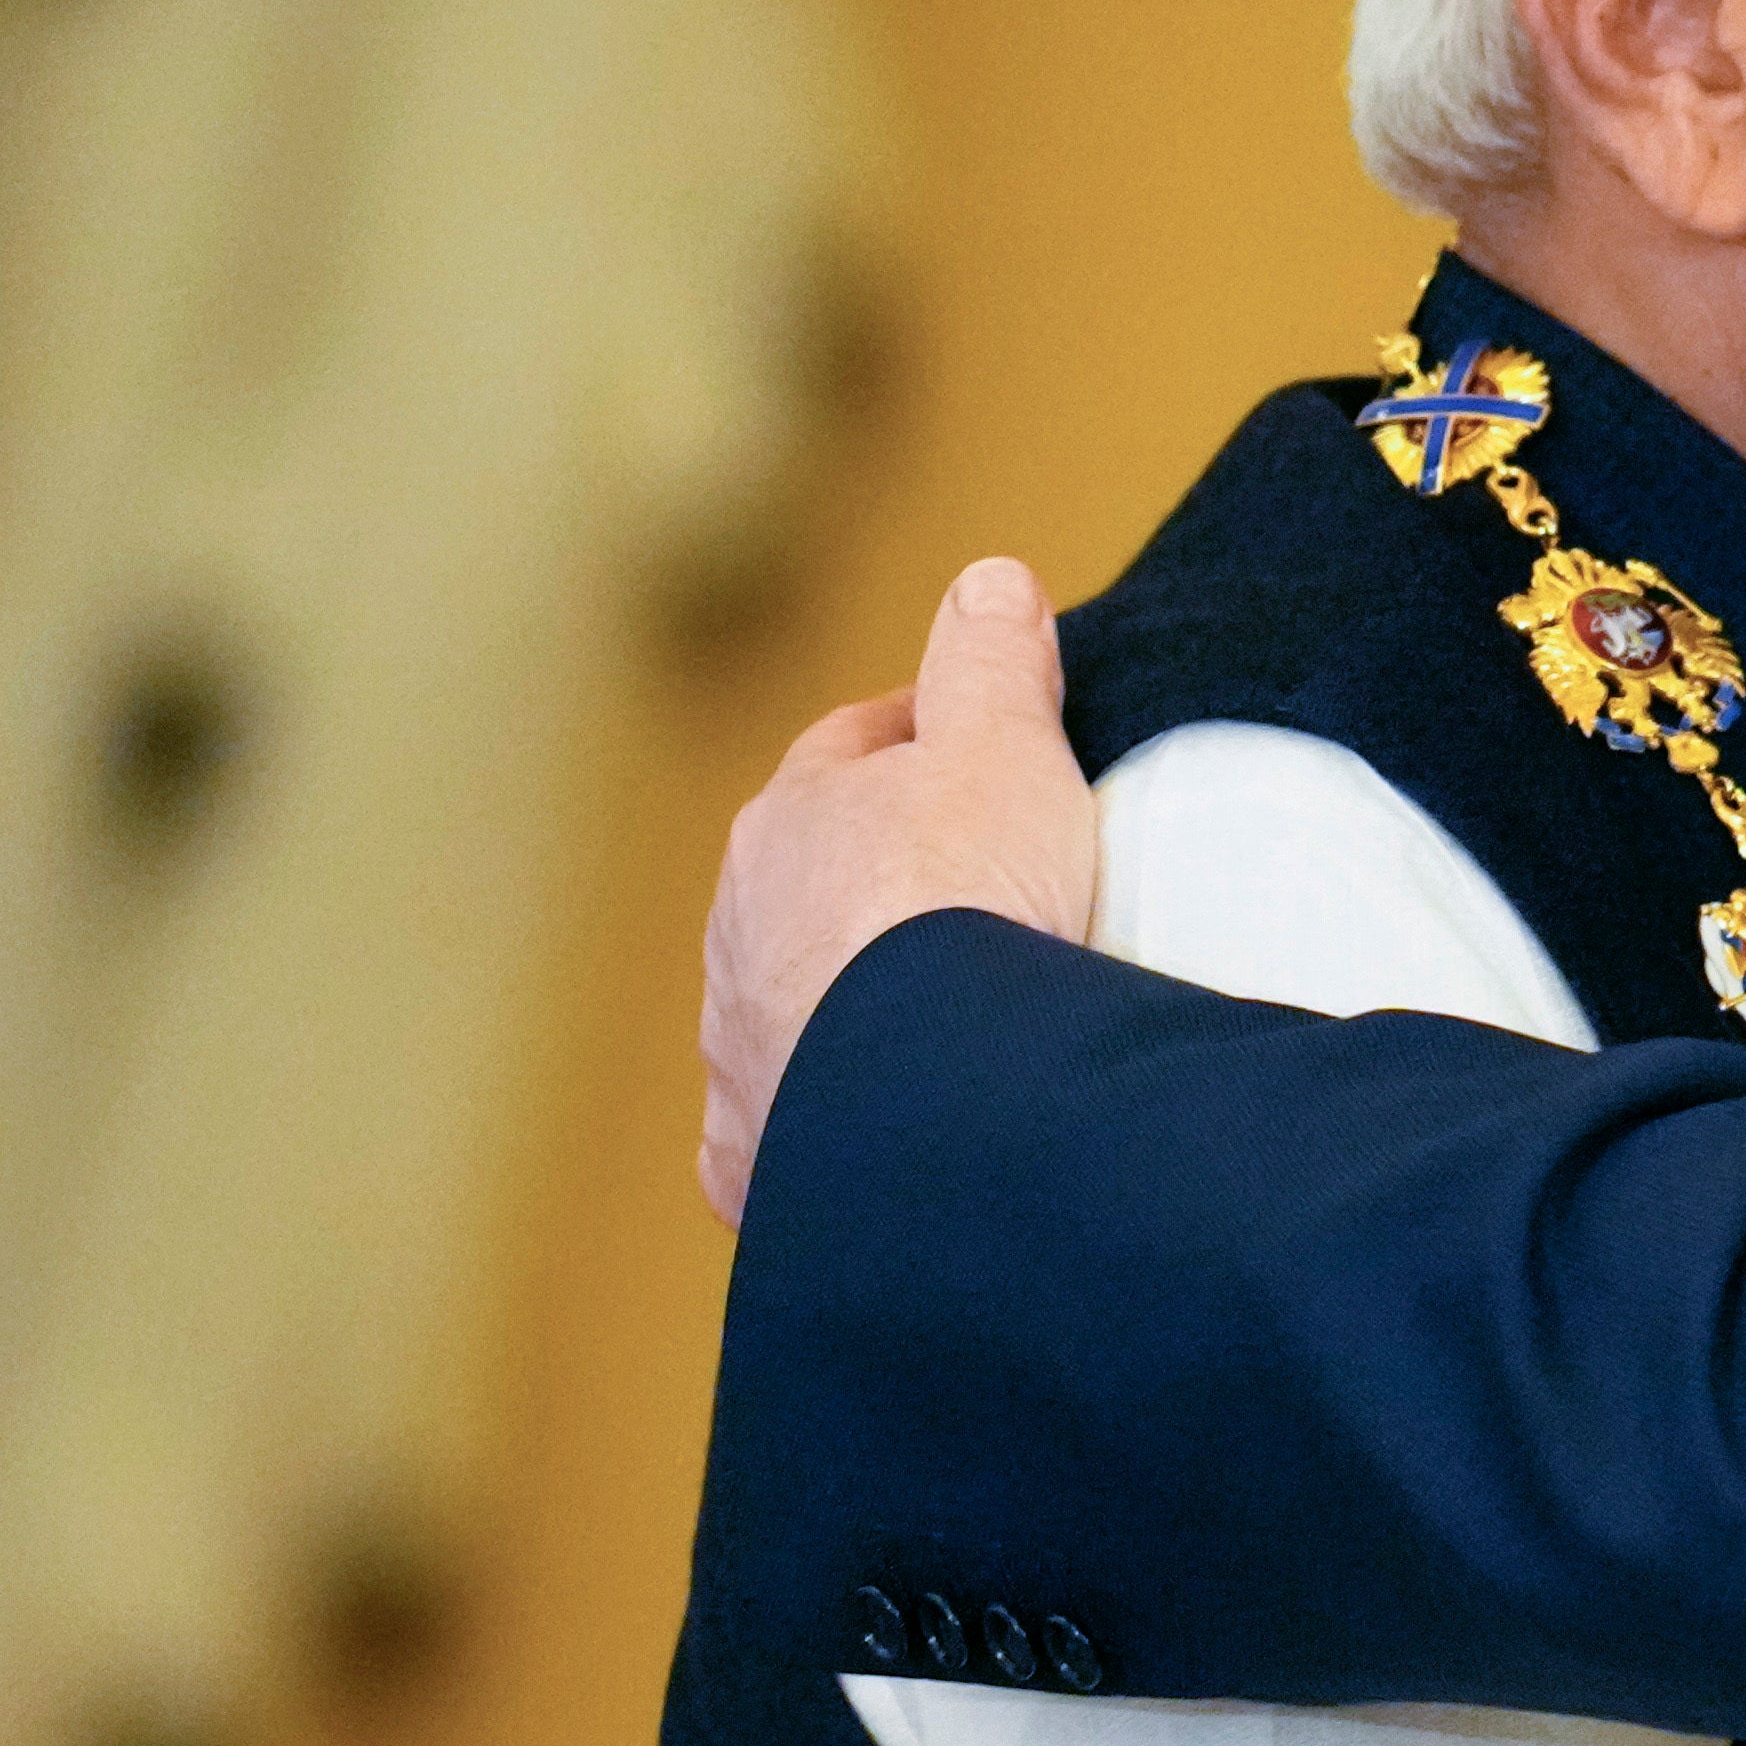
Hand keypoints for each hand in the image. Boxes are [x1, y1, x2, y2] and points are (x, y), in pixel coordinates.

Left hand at [697, 559, 1099, 1226]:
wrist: (936, 1099)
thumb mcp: (1005, 747)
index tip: (977, 743)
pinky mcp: (763, 1163)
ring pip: (791, 1009)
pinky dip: (833, 1124)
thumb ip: (994, 661)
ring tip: (950, 1021)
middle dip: (877, 878)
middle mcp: (740, 939)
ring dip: (851, 1004)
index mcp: (788, 826)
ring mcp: (742, 1056)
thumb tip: (989, 582)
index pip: (849, 755)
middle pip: (811, 884)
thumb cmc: (964, 910)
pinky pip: (792, 1132)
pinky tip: (887, 1132)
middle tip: (978, 886)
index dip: (918, 738)